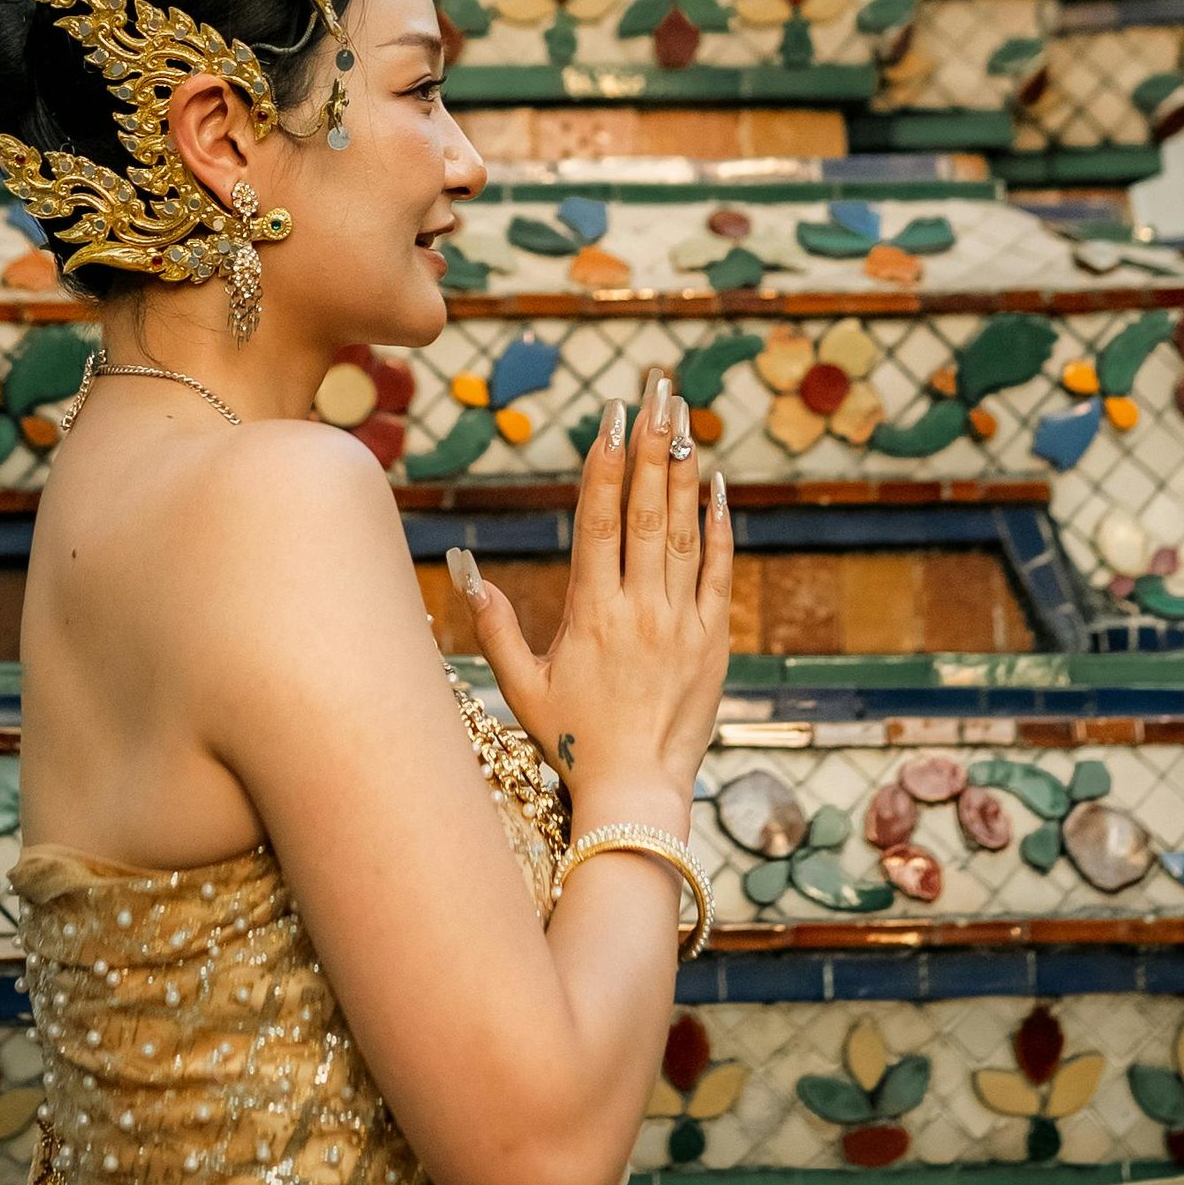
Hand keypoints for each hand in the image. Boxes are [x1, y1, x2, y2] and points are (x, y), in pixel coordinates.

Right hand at [449, 370, 730, 825]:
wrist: (636, 793)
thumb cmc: (571, 740)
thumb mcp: (519, 686)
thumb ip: (492, 626)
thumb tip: (463, 568)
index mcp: (591, 615)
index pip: (600, 522)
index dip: (606, 465)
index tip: (610, 417)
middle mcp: (639, 610)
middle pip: (647, 511)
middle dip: (649, 445)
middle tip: (654, 391)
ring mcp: (681, 623)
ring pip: (684, 531)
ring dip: (682, 470)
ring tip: (681, 417)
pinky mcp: (714, 640)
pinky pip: (720, 570)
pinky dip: (719, 525)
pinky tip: (716, 483)